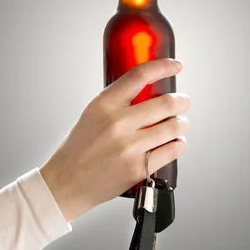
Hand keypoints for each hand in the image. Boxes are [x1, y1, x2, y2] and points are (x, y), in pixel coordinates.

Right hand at [40, 58, 190, 222]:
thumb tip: (149, 91)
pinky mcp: (138, 168)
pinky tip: (175, 143)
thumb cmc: (79, 149)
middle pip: (166, 103)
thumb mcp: (92, 114)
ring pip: (174, 127)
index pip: (140, 75)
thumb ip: (118, 102)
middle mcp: (117, 123)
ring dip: (182, 124)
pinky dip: (179, 144)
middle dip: (182, 101)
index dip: (163, 67)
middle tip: (183, 102)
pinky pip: (173, 150)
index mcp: (104, 104)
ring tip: (180, 124)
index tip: (176, 66)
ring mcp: (129, 147)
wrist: (66, 183)